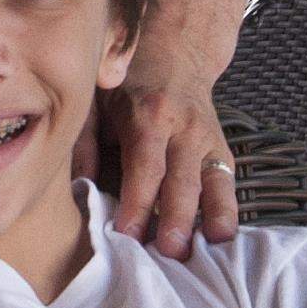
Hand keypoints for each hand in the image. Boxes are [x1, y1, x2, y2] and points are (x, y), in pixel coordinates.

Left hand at [88, 0, 241, 257]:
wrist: (177, 53)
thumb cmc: (128, 81)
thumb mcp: (97, 97)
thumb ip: (85, 139)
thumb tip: (78, 184)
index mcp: (150, 115)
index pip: (145, 166)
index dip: (138, 202)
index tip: (128, 234)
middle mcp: (186, 129)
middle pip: (183, 181)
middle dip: (178, 220)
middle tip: (170, 254)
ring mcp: (209, 140)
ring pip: (215, 184)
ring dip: (212, 219)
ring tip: (209, 252)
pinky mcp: (221, 150)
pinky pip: (228, 183)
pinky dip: (228, 211)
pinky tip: (224, 240)